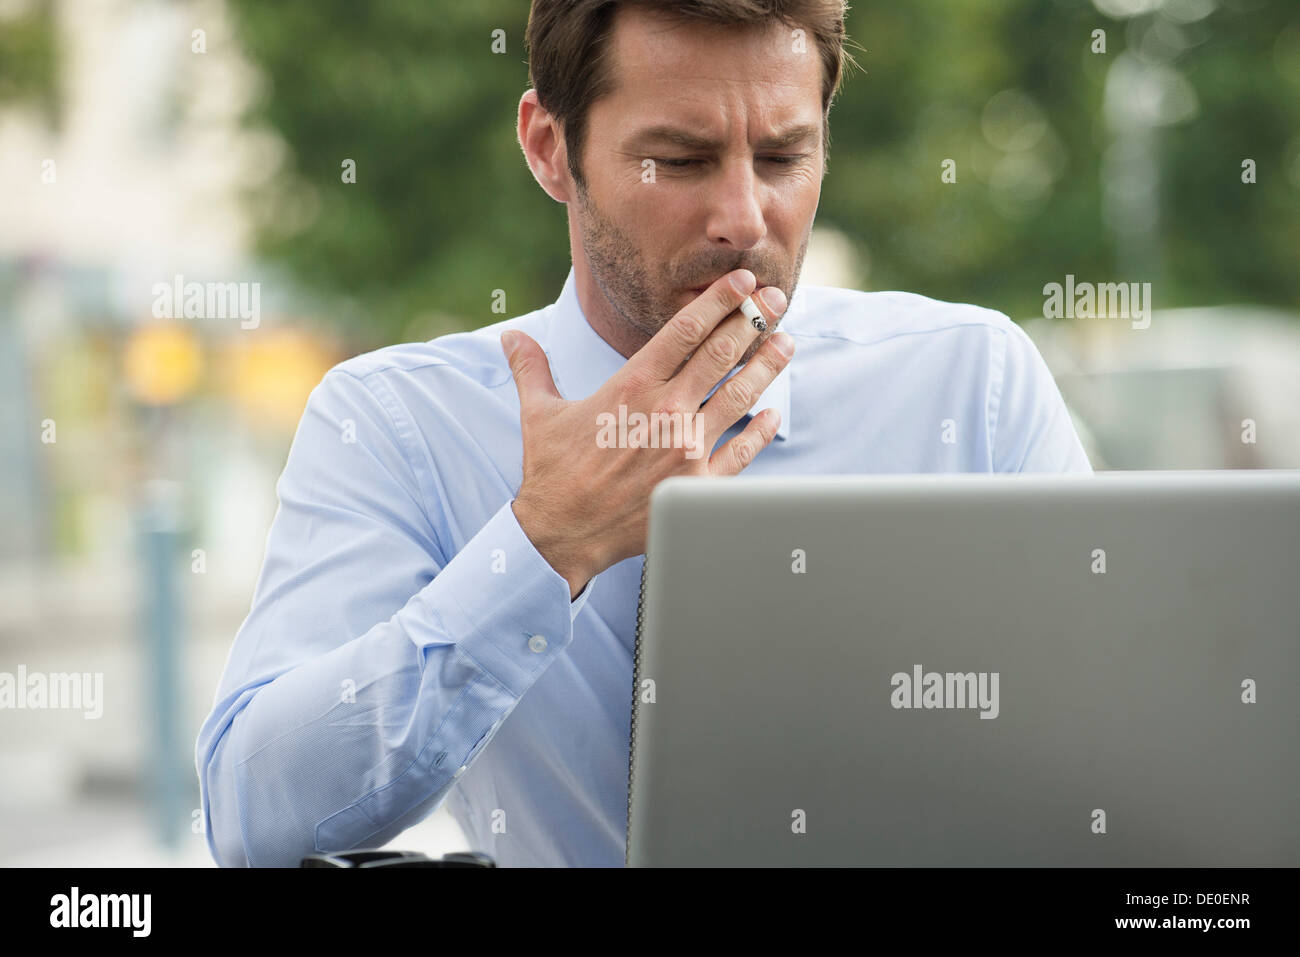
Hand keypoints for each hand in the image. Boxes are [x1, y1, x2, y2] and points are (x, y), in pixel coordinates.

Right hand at [503, 268, 792, 598]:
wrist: (562, 534)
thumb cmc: (552, 473)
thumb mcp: (539, 413)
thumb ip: (532, 368)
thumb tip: (511, 336)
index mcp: (631, 386)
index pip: (685, 329)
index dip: (719, 300)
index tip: (742, 281)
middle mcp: (665, 411)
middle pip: (722, 353)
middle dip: (755, 320)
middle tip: (776, 299)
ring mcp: (687, 449)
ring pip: (741, 396)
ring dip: (768, 366)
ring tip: (786, 343)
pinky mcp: (700, 485)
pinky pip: (743, 451)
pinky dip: (762, 431)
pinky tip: (773, 415)